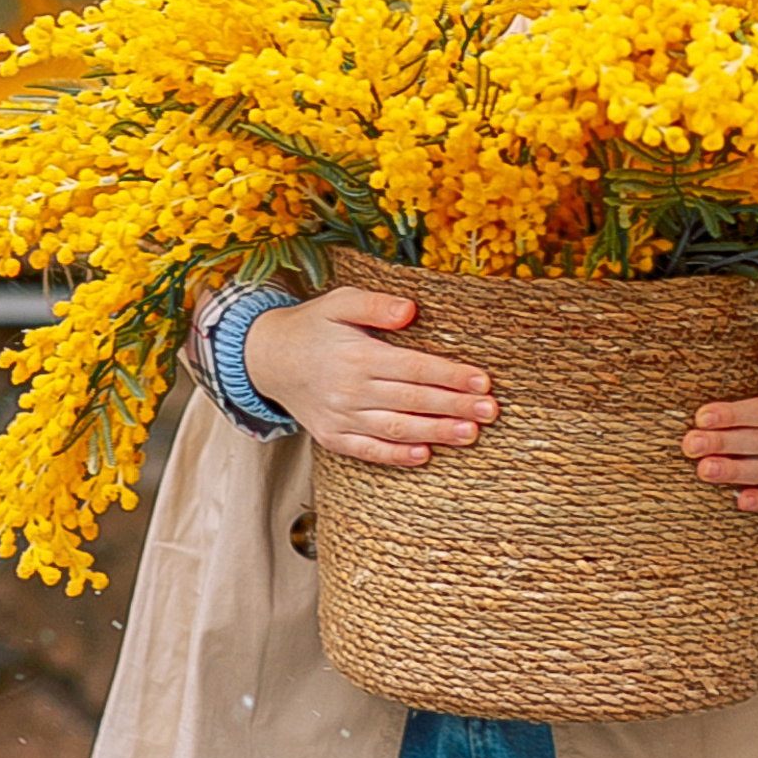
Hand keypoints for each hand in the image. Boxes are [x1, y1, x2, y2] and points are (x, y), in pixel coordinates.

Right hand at [242, 288, 497, 467]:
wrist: (266, 358)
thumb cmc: (313, 325)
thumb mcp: (340, 301)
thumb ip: (375, 304)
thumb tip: (410, 310)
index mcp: (357, 355)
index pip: (415, 368)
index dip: (451, 376)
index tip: (484, 381)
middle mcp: (349, 390)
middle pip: (413, 401)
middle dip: (455, 406)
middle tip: (491, 411)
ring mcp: (340, 417)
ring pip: (396, 429)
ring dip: (436, 433)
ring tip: (470, 433)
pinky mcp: (331, 436)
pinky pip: (367, 450)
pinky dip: (396, 456)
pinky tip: (424, 455)